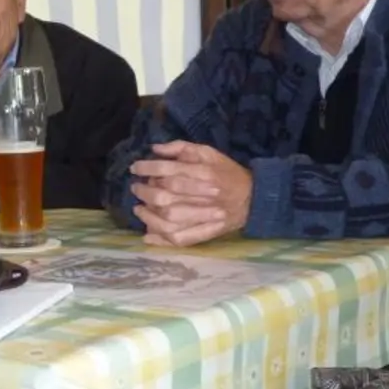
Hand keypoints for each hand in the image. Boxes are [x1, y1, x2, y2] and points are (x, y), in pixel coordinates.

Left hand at [128, 141, 252, 246]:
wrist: (254, 198)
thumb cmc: (227, 172)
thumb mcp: (208, 152)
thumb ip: (181, 148)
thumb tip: (154, 149)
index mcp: (205, 172)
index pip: (170, 170)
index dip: (148, 168)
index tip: (135, 168)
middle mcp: (204, 195)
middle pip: (166, 197)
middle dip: (145, 193)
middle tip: (136, 188)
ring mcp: (206, 217)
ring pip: (170, 221)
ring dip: (149, 216)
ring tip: (139, 209)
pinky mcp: (207, 233)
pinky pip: (181, 239)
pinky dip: (161, 239)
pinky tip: (148, 234)